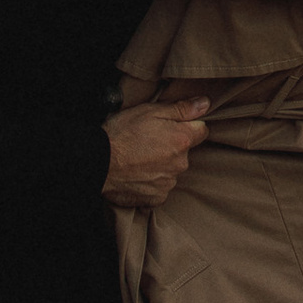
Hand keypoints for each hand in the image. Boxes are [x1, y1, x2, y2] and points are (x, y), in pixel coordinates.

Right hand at [101, 95, 210, 210]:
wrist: (97, 163)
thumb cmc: (121, 134)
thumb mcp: (150, 111)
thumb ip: (181, 109)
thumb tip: (205, 103)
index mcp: (182, 140)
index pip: (201, 131)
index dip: (187, 126)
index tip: (172, 126)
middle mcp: (180, 164)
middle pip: (184, 152)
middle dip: (172, 147)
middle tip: (148, 142)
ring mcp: (168, 183)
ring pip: (171, 170)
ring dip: (161, 166)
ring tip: (139, 159)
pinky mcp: (156, 198)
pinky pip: (160, 188)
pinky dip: (151, 182)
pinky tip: (137, 174)